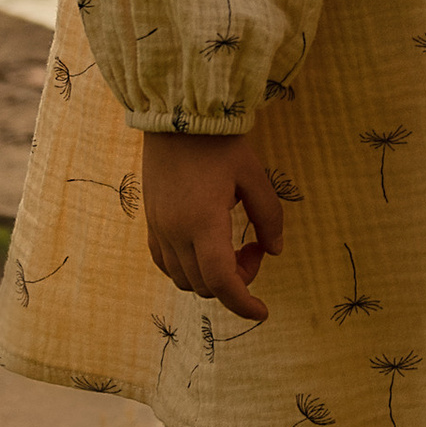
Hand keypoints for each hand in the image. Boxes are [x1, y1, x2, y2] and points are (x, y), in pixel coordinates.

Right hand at [141, 129, 285, 323]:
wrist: (177, 115)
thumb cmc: (219, 142)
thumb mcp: (254, 176)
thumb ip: (269, 216)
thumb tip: (275, 250)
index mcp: (203, 222)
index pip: (221, 282)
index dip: (243, 303)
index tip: (263, 311)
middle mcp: (175, 232)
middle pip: (204, 285)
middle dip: (236, 281)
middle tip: (254, 248)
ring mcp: (159, 228)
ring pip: (183, 279)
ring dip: (212, 277)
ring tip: (233, 244)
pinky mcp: (150, 222)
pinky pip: (165, 263)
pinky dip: (188, 269)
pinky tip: (206, 247)